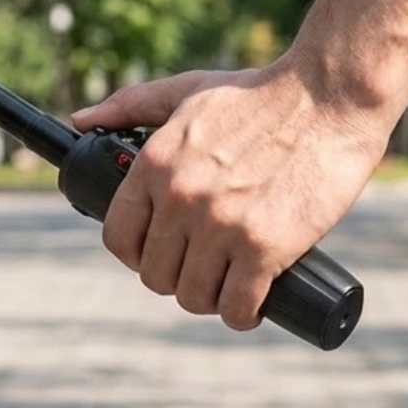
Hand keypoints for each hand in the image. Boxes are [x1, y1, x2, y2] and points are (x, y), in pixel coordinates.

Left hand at [71, 56, 388, 329]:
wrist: (327, 98)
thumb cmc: (257, 94)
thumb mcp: (186, 91)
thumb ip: (131, 105)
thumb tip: (81, 120)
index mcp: (154, 164)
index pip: (118, 236)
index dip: (134, 254)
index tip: (155, 253)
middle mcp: (180, 198)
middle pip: (155, 275)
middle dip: (176, 277)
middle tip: (199, 268)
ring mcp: (221, 226)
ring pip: (194, 297)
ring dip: (209, 299)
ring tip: (225, 285)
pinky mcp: (264, 247)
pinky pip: (238, 307)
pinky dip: (242, 315)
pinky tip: (249, 306)